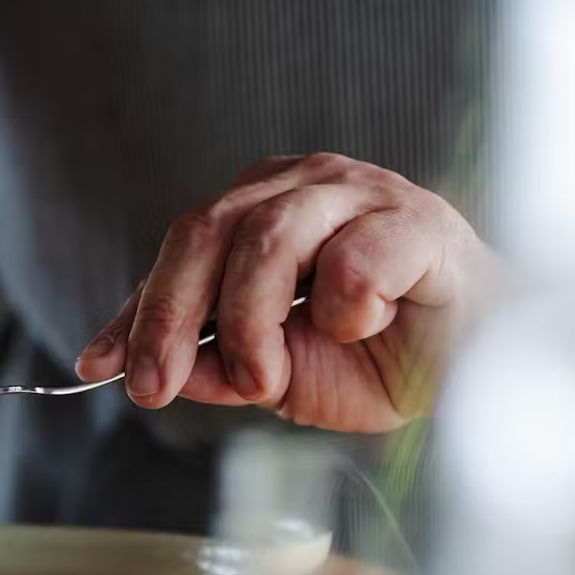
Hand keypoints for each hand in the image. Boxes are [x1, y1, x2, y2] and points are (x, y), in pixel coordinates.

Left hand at [75, 152, 489, 431]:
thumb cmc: (377, 357)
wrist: (477, 366)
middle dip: (168, 318)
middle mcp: (301, 188)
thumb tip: (152, 370)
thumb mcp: (276, 375)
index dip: (136, 310)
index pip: (181, 248)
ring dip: (248, 326)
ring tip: (264, 380)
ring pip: (267, 240)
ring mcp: (359, 194)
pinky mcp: (414, 220)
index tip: (96, 365)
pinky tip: (360, 328)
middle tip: (154, 387)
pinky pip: (349, 261)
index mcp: (262, 210)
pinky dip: (339, 312)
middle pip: (206, 230)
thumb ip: (214, 366)